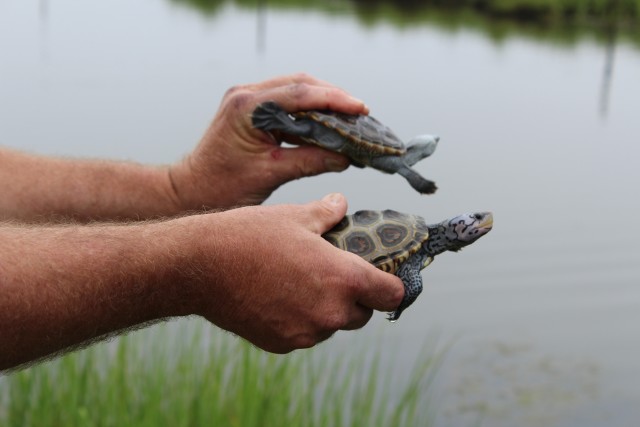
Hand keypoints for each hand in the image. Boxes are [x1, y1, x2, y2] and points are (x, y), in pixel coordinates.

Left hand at [168, 73, 368, 209]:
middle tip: (361, 113)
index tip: (361, 109)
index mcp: (247, 107)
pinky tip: (328, 123)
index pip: (301, 93)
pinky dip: (310, 111)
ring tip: (350, 118)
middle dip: (334, 97)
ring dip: (324, 102)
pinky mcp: (251, 108)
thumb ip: (310, 161)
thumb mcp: (270, 174)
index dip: (336, 100)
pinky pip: (287, 102)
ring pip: (296, 89)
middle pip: (301, 84)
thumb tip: (346, 157)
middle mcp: (246, 95)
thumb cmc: (222, 186)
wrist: (191, 189)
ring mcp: (247, 99)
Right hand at [184, 193, 403, 352]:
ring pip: (332, 324)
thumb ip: (328, 214)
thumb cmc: (249, 236)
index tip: (382, 276)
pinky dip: (300, 319)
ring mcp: (305, 333)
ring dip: (326, 309)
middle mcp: (330, 313)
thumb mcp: (294, 216)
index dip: (391, 285)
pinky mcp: (282, 344)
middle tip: (332, 273)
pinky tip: (278, 295)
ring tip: (300, 281)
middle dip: (355, 297)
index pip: (392, 295)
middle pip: (363, 314)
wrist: (199, 266)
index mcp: (343, 278)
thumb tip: (342, 203)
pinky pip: (305, 333)